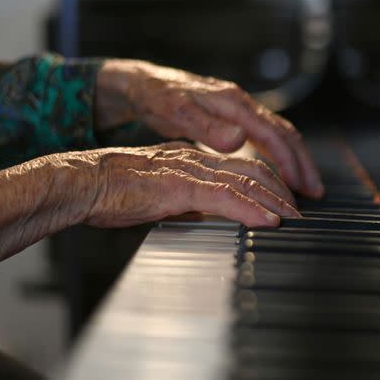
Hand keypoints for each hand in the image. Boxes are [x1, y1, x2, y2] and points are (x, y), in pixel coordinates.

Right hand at [0, 143, 297, 276]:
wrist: (77, 183)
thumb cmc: (110, 193)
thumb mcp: (159, 195)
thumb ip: (189, 200)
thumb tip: (213, 214)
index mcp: (190, 158)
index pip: (241, 167)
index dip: (269, 182)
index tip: (287, 201)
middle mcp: (195, 159)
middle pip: (252, 170)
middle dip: (283, 190)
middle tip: (303, 210)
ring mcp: (188, 170)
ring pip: (245, 181)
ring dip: (275, 200)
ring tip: (295, 217)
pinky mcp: (178, 187)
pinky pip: (224, 197)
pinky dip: (251, 209)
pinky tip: (269, 221)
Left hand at [95, 59, 323, 197]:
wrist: (142, 82)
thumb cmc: (157, 96)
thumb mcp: (176, 112)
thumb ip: (207, 127)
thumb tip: (238, 140)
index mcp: (233, 104)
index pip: (272, 134)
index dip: (288, 161)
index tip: (299, 186)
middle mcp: (242, 105)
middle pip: (284, 134)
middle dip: (302, 162)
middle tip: (315, 190)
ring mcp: (240, 110)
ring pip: (279, 134)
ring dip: (295, 159)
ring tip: (306, 185)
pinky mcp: (234, 117)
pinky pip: (267, 135)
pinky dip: (280, 154)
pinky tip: (281, 170)